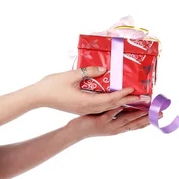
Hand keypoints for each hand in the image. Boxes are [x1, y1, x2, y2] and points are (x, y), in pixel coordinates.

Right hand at [32, 67, 147, 114]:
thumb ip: (88, 72)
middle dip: (126, 102)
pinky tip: (113, 99)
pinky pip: (99, 107)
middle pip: (110, 106)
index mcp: (85, 102)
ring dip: (119, 103)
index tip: (133, 90)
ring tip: (131, 99)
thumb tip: (104, 69)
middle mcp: (87, 108)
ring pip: (105, 108)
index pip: (109, 100)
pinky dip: (109, 104)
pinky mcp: (80, 108)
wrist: (37, 97)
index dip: (122, 95)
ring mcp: (83, 109)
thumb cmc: (52, 86)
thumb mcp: (70, 76)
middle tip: (140, 98)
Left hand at [66, 107, 161, 138]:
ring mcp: (109, 126)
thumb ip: (117, 114)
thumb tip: (125, 103)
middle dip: (148, 118)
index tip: (159, 116)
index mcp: (119, 128)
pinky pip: (109, 114)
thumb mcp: (107, 120)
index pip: (137, 126)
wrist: (77, 132)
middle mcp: (116, 129)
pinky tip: (122, 103)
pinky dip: (116, 109)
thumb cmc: (92, 123)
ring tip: (147, 108)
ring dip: (136, 113)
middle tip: (160, 113)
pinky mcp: (100, 121)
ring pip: (125, 119)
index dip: (149, 121)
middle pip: (135, 123)